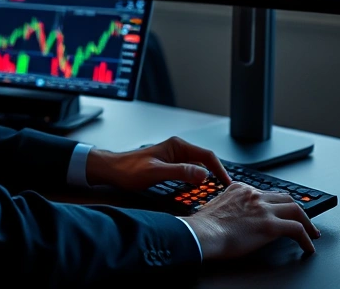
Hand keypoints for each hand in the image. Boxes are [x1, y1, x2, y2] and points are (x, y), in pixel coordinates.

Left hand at [85, 136, 230, 190]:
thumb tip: (203, 175)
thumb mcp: (156, 172)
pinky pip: (187, 174)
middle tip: (222, 191)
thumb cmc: (129, 169)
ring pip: (196, 169)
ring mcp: (173, 158)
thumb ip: (180, 172)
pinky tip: (194, 192)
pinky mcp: (169, 166)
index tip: (227, 184)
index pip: (207, 156)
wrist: (112, 171)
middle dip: (214, 176)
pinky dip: (194, 183)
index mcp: (177, 146)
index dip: (219, 170)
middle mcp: (177, 149)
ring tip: (212, 194)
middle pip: (204, 162)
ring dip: (204, 181)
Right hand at [184, 183, 319, 258]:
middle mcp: (254, 195)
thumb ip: (226, 206)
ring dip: (307, 222)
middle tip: (302, 219)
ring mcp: (263, 209)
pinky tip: (308, 246)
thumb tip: (228, 217)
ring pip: (296, 209)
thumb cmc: (203, 226)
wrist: (201, 233)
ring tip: (311, 233)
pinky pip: (297, 230)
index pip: (265, 193)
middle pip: (284, 197)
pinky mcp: (270, 225)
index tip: (280, 210)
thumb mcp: (214, 207)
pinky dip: (306, 239)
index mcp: (239, 189)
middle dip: (296, 209)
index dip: (276, 203)